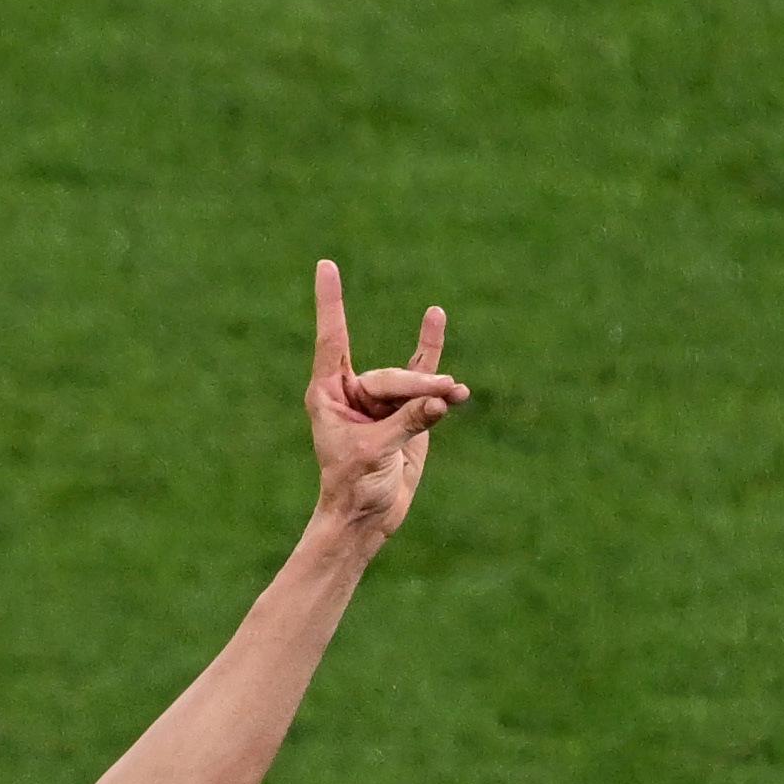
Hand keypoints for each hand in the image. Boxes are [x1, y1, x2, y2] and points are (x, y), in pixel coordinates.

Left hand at [303, 260, 467, 542]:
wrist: (365, 517)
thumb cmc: (353, 487)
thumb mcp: (376, 454)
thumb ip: (408, 422)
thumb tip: (441, 400)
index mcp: (329, 394)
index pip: (333, 339)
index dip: (330, 303)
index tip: (325, 265)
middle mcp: (353, 391)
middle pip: (391, 376)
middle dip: (418, 387)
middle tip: (444, 396)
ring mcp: (382, 401)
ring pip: (414, 383)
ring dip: (435, 389)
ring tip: (458, 395)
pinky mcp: (409, 413)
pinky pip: (425, 380)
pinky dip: (436, 365)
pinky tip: (435, 320)